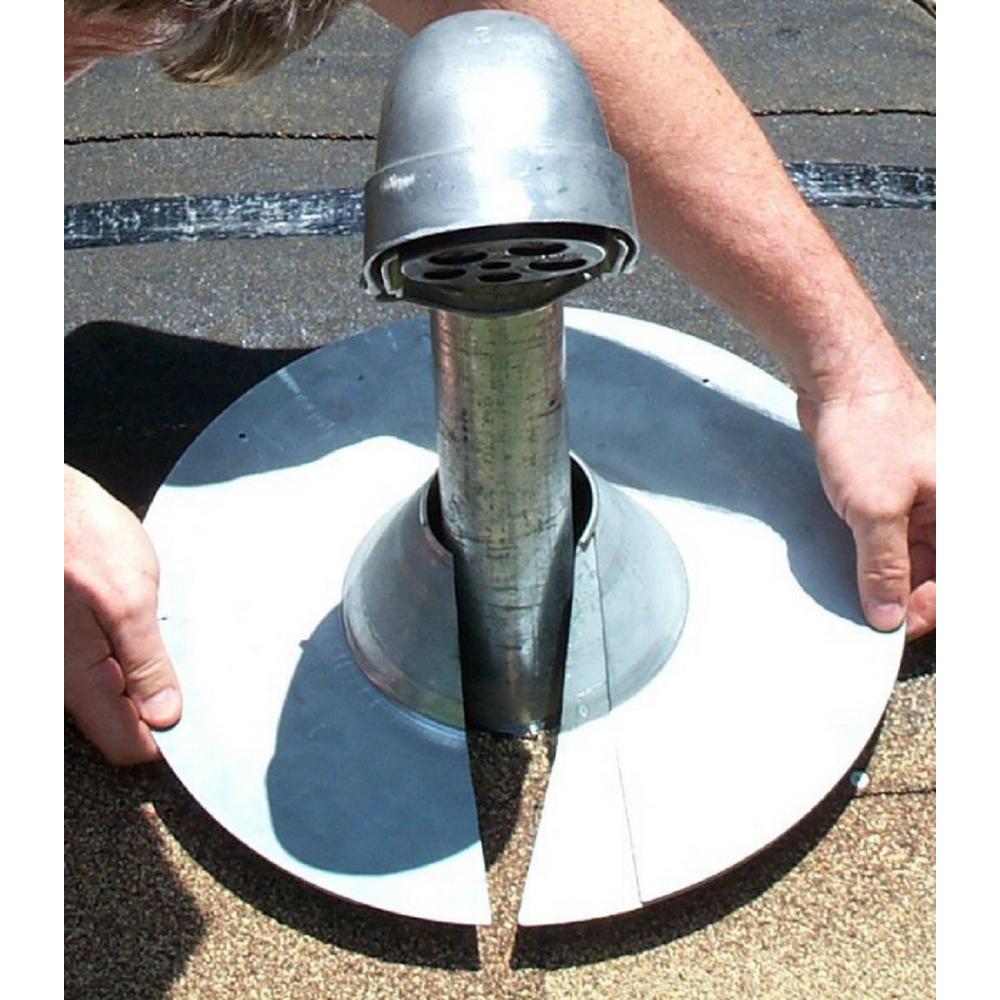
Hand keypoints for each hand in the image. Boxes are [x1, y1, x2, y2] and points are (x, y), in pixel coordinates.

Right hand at [64, 466, 181, 763]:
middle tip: (180, 659)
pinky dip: (124, 651)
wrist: (37, 497)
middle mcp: (59, 679)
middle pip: (117, 722)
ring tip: (152, 625)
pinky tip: (134, 617)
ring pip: (109, 692)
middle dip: (155, 699)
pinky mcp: (62, 641)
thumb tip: (165, 717)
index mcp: (77, 677)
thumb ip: (146, 662)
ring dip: (140, 671)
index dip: (166, 735)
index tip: (196, 714)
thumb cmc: (76, 534)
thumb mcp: (127, 595)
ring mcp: (58, 661)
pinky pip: (99, 665)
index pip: (127, 743)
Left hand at [797, 368, 935, 639]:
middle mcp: (950, 506)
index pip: (960, 581)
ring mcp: (921, 498)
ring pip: (909, 556)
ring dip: (884, 577)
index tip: (891, 630)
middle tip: (868, 616)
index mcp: (965, 509)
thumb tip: (887, 616)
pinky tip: (847, 567)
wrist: (839, 376)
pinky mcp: (890, 490)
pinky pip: (887, 535)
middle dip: (904, 597)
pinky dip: (870, 554)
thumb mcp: (875, 508)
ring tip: (855, 594)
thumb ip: (884, 566)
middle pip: (936, 572)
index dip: (928, 610)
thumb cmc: (869, 429)